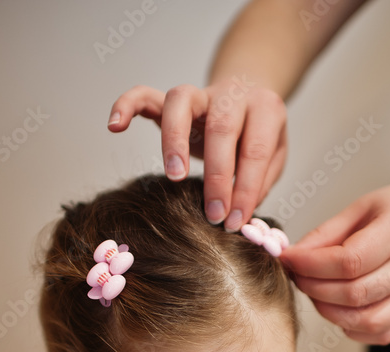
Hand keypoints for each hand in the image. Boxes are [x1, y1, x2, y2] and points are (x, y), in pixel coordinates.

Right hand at [107, 81, 287, 229]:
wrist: (249, 93)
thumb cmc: (258, 134)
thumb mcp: (274, 157)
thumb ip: (260, 181)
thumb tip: (238, 215)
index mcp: (265, 108)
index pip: (256, 149)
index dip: (247, 189)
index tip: (235, 221)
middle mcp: (231, 94)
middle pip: (221, 127)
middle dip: (217, 176)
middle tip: (213, 215)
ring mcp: (200, 93)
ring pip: (180, 102)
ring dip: (174, 141)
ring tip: (175, 177)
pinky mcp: (173, 98)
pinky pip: (144, 94)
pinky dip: (126, 104)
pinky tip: (115, 126)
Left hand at [280, 182, 389, 344]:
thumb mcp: (362, 207)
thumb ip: (326, 234)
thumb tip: (292, 258)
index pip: (351, 260)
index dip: (312, 265)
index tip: (289, 260)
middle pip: (357, 293)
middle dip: (316, 289)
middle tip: (298, 276)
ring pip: (369, 320)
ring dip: (331, 313)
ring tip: (316, 293)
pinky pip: (381, 334)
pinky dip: (353, 329)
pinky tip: (340, 310)